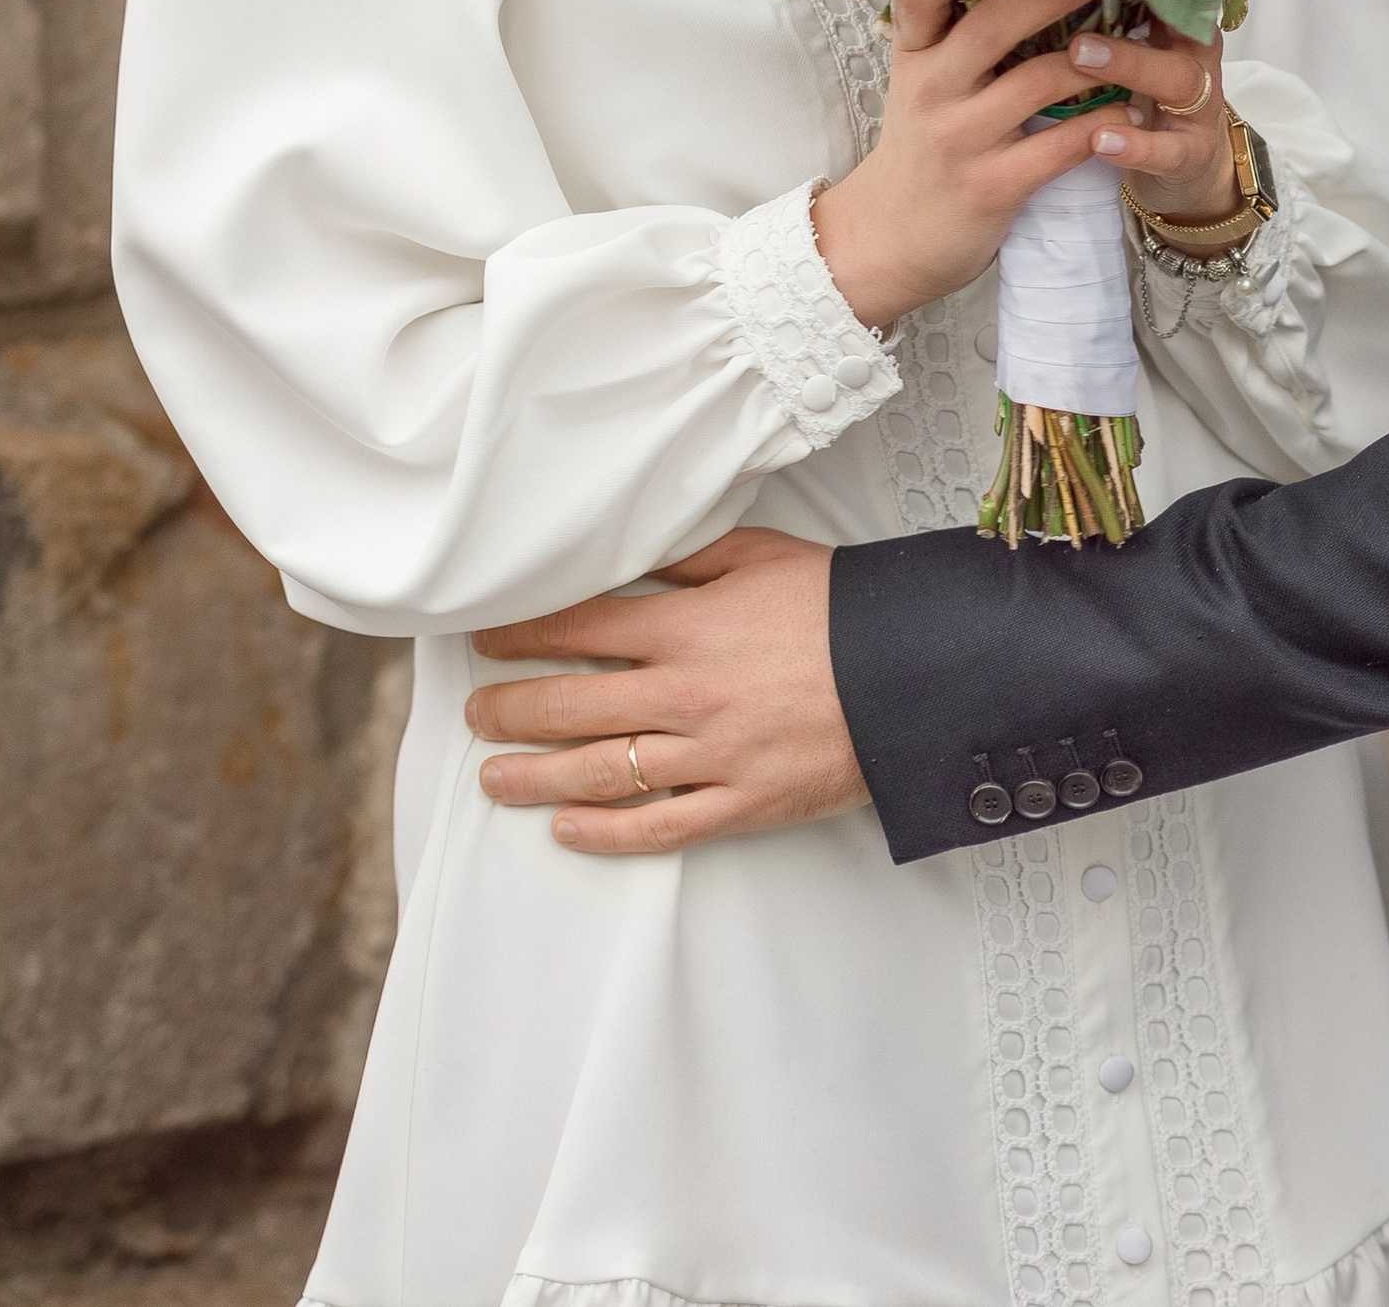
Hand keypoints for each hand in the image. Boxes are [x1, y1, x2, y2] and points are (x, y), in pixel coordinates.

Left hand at [466, 526, 864, 852]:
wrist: (912, 672)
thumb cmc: (839, 606)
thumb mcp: (761, 555)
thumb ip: (688, 558)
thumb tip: (630, 554)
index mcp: (687, 628)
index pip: (579, 629)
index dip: (523, 633)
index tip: (487, 638)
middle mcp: (685, 695)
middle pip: (571, 706)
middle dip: (510, 709)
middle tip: (475, 711)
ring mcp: (709, 757)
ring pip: (599, 773)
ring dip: (534, 776)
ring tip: (493, 776)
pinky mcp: (738, 805)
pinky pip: (656, 828)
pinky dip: (603, 833)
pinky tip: (566, 829)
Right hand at [809, 0, 1112, 330]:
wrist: (886, 240)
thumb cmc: (918, 147)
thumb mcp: (917, 81)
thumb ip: (950, 33)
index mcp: (914, 56)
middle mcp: (932, 90)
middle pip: (993, 23)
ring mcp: (962, 138)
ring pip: (1039, 80)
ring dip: (1097, 59)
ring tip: (1138, 39)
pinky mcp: (993, 185)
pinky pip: (1061, 145)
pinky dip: (1102, 124)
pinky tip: (1131, 110)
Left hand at [1069, 12, 1241, 225]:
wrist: (1194, 174)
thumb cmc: (1156, 99)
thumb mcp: (1148, 49)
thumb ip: (1125, 10)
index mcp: (1184, 26)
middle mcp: (1200, 60)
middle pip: (1185, 20)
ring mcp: (1201, 111)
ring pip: (1178, 79)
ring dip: (1129, 62)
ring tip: (1080, 54)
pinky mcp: (1191, 157)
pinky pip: (1167, 151)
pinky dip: (1135, 145)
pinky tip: (1101, 139)